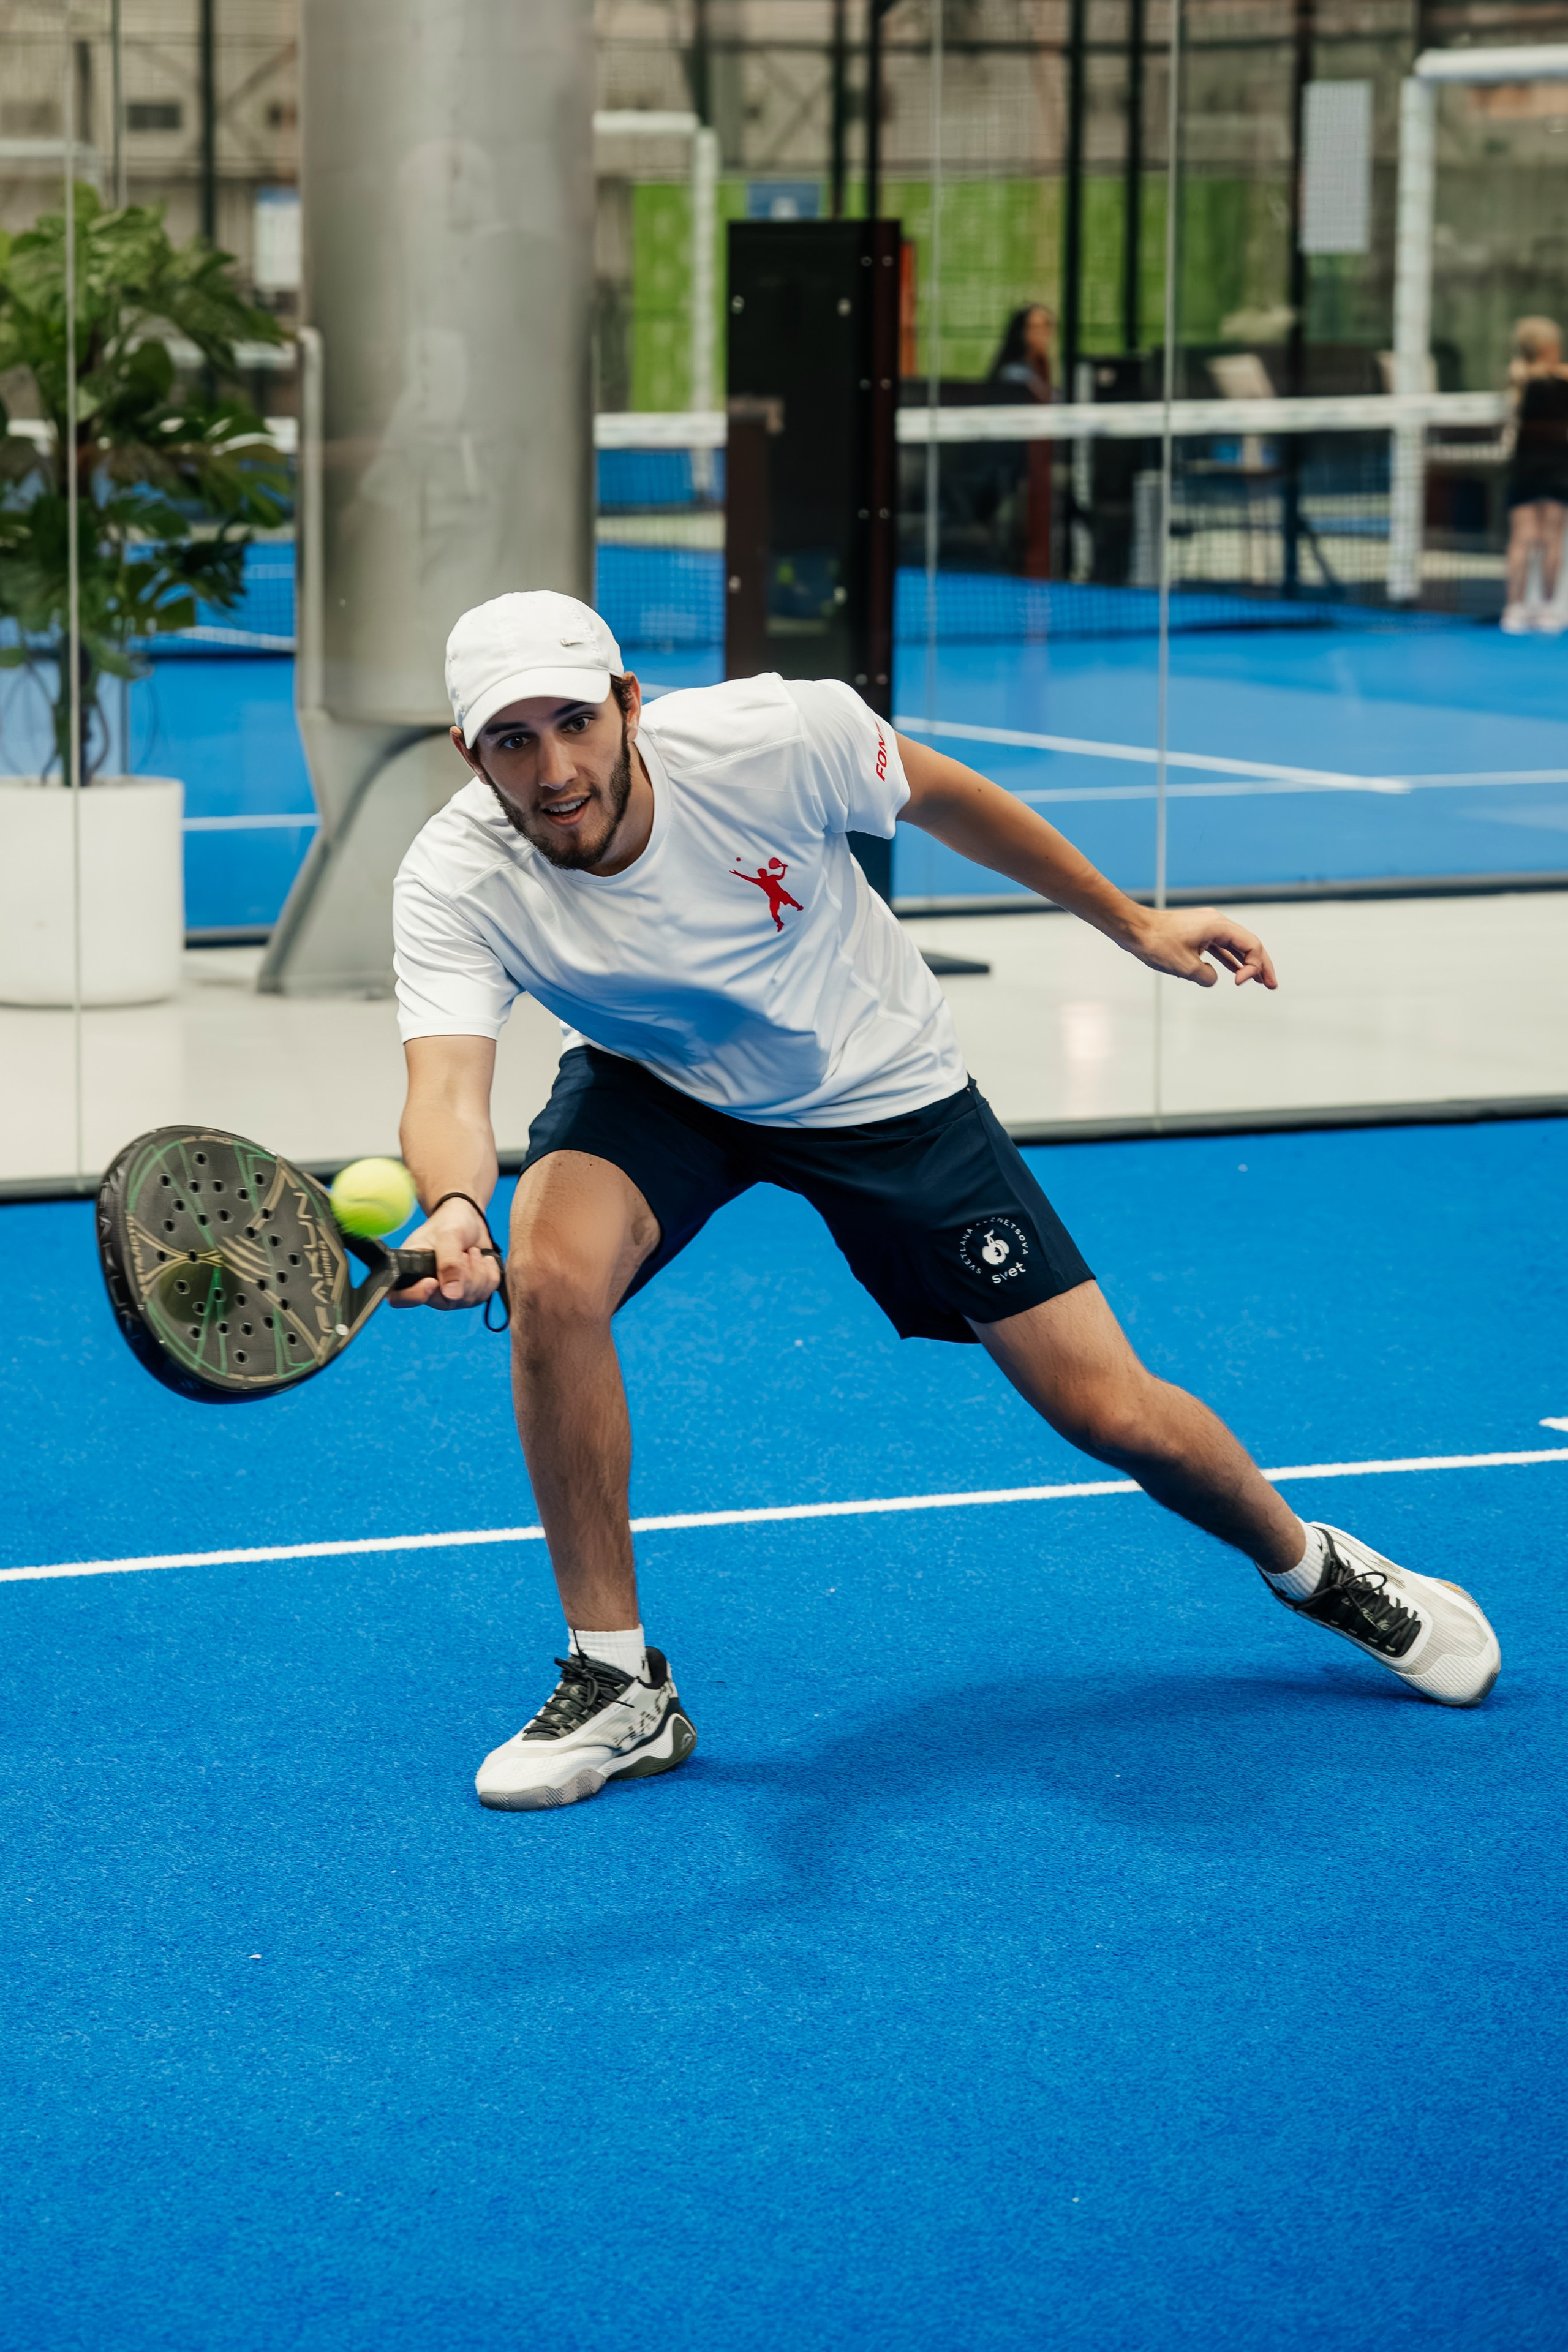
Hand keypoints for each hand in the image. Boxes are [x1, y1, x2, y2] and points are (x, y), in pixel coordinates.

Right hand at [388, 1195, 502, 1311]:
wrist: (470, 1219)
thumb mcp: (448, 1236)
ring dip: (478, 1273)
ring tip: (472, 1252)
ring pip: (469, 1299)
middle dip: (463, 1275)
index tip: (433, 1281)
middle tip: (464, 1252)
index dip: (417, 1295)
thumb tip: (451, 1295)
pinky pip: (485, 1294)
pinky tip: (483, 1259)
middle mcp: (427, 1287)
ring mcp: (450, 1293)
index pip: (402, 1298)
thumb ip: (448, 1264)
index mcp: (409, 1270)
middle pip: (447, 1301)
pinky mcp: (469, 1293)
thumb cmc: (450, 1222)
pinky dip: (489, 1275)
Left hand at [1127, 907, 1277, 990]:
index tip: (1240, 983)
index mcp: (1219, 926)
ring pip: (1235, 945)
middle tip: (1273, 985)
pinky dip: (1230, 959)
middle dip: (1261, 965)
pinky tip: (1236, 972)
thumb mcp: (1185, 967)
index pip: (1252, 944)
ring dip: (1247, 963)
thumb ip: (1206, 976)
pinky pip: (1221, 946)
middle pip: (1248, 944)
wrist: (1133, 928)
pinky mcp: (1198, 933)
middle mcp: (1217, 922)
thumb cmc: (1156, 943)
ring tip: (1260, 982)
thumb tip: (1212, 978)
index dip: (1254, 966)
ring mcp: (1207, 926)